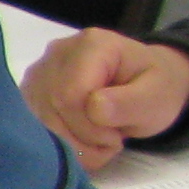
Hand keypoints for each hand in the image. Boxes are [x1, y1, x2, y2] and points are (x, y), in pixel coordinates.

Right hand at [20, 28, 188, 168]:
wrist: (146, 83)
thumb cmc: (155, 88)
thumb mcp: (156, 96)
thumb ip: (129, 102)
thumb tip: (95, 108)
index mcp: (92, 45)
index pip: (71, 94)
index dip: (89, 127)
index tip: (116, 139)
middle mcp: (58, 52)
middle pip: (52, 109)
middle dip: (81, 138)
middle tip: (110, 143)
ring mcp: (40, 71)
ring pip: (39, 120)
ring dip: (71, 143)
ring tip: (99, 142)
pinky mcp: (31, 90)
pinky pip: (34, 124)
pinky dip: (59, 141)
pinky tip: (82, 138)